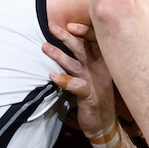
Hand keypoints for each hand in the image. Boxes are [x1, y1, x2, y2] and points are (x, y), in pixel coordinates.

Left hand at [44, 23, 115, 138]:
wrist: (104, 123)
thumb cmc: (97, 95)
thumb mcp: (96, 73)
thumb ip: (87, 58)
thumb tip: (73, 40)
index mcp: (103, 61)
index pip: (97, 40)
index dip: (84, 31)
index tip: (70, 24)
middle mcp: (100, 69)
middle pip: (83, 48)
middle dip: (67, 37)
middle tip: (53, 28)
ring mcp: (95, 82)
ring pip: (76, 65)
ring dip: (59, 55)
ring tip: (44, 47)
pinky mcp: (88, 96)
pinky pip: (75, 86)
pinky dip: (63, 80)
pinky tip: (52, 76)